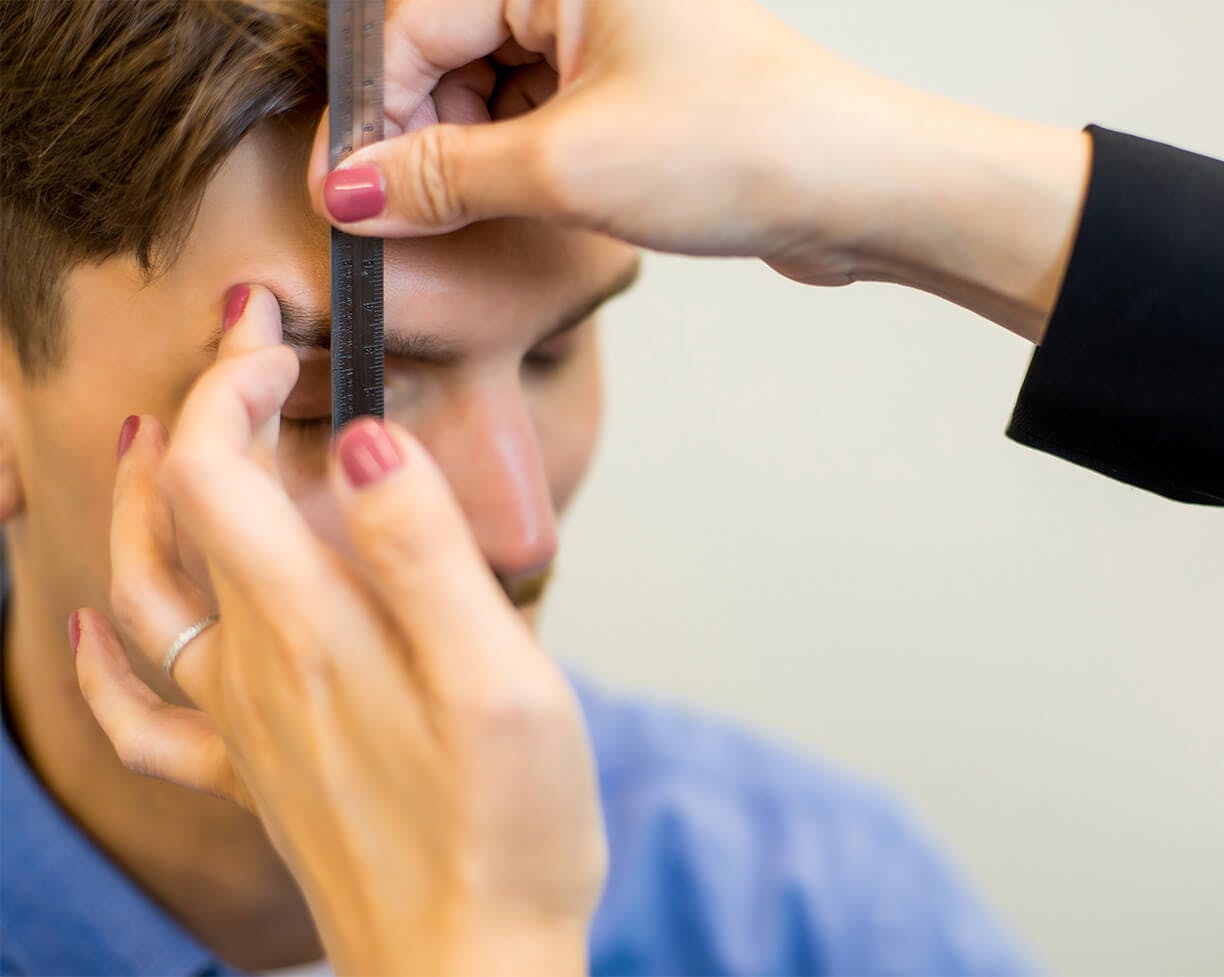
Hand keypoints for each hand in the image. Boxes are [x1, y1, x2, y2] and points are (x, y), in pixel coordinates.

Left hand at [72, 286, 604, 975]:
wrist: (474, 969)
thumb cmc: (507, 829)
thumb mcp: (500, 678)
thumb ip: (426, 552)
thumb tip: (365, 442)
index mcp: (312, 629)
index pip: (219, 471)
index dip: (232, 383)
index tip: (280, 331)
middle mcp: (257, 671)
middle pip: (178, 516)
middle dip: (194, 412)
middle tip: (236, 348)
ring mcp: (247, 729)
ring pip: (144, 597)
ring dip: (138, 504)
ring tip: (150, 436)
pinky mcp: (259, 778)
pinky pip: (143, 718)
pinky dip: (104, 661)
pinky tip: (88, 629)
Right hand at [307, 0, 901, 281]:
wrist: (857, 187)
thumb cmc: (738, 143)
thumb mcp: (567, 165)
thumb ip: (444, 178)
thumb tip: (354, 191)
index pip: (416, 22)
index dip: (372, 114)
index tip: (344, 192)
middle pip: (450, 51)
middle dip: (420, 137)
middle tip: (399, 217)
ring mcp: (610, 36)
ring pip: (493, 88)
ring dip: (468, 157)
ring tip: (463, 216)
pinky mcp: (632, 87)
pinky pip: (540, 115)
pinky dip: (515, 162)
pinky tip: (514, 204)